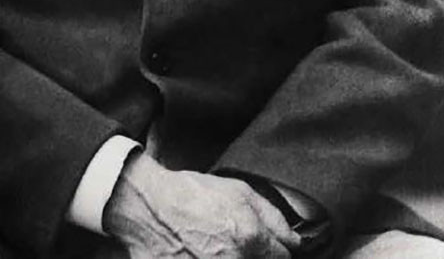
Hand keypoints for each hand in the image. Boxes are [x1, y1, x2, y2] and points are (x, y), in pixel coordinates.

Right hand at [103, 152, 300, 258]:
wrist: (148, 207)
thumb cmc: (192, 195)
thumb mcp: (238, 190)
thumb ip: (273, 217)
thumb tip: (295, 241)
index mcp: (249, 238)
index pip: (284, 256)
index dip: (277, 248)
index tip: (268, 244)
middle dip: (256, 254)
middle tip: (233, 240)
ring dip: (234, 257)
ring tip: (216, 246)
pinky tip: (203, 252)